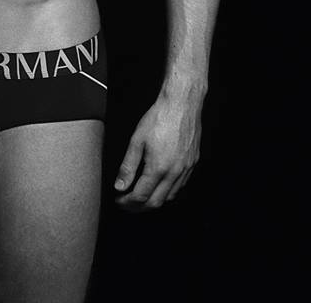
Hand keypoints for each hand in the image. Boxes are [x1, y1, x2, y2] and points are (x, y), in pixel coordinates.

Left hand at [114, 95, 200, 210]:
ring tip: (140, 197)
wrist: (182, 104)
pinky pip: (180, 186)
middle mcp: (174, 173)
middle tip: (126, 204)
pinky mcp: (192, 163)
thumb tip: (119, 186)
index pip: (140, 196)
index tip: (118, 199)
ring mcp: (186, 169)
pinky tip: (159, 185)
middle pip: (156, 202)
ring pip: (170, 197)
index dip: (126, 202)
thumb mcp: (137, 140)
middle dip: (138, 207)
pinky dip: (167, 192)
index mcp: (158, 168)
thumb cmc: (159, 118)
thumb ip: (128, 166)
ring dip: (153, 201)